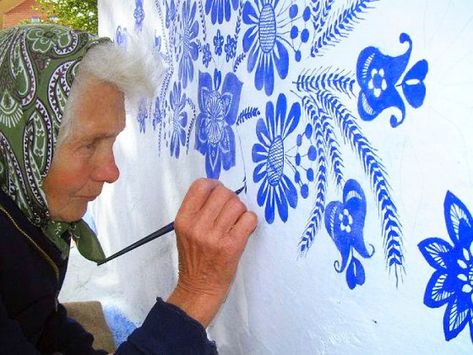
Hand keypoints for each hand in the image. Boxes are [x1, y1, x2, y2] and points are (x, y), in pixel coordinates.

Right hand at [167, 178, 256, 326]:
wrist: (198, 289)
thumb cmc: (193, 259)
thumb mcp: (185, 232)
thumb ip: (197, 211)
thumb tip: (219, 190)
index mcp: (184, 219)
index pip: (200, 186)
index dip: (213, 185)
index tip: (218, 193)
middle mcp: (197, 226)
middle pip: (222, 192)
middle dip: (230, 198)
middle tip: (230, 211)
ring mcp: (215, 236)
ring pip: (237, 204)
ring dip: (241, 211)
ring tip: (236, 222)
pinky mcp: (232, 246)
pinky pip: (249, 219)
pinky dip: (250, 221)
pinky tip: (244, 229)